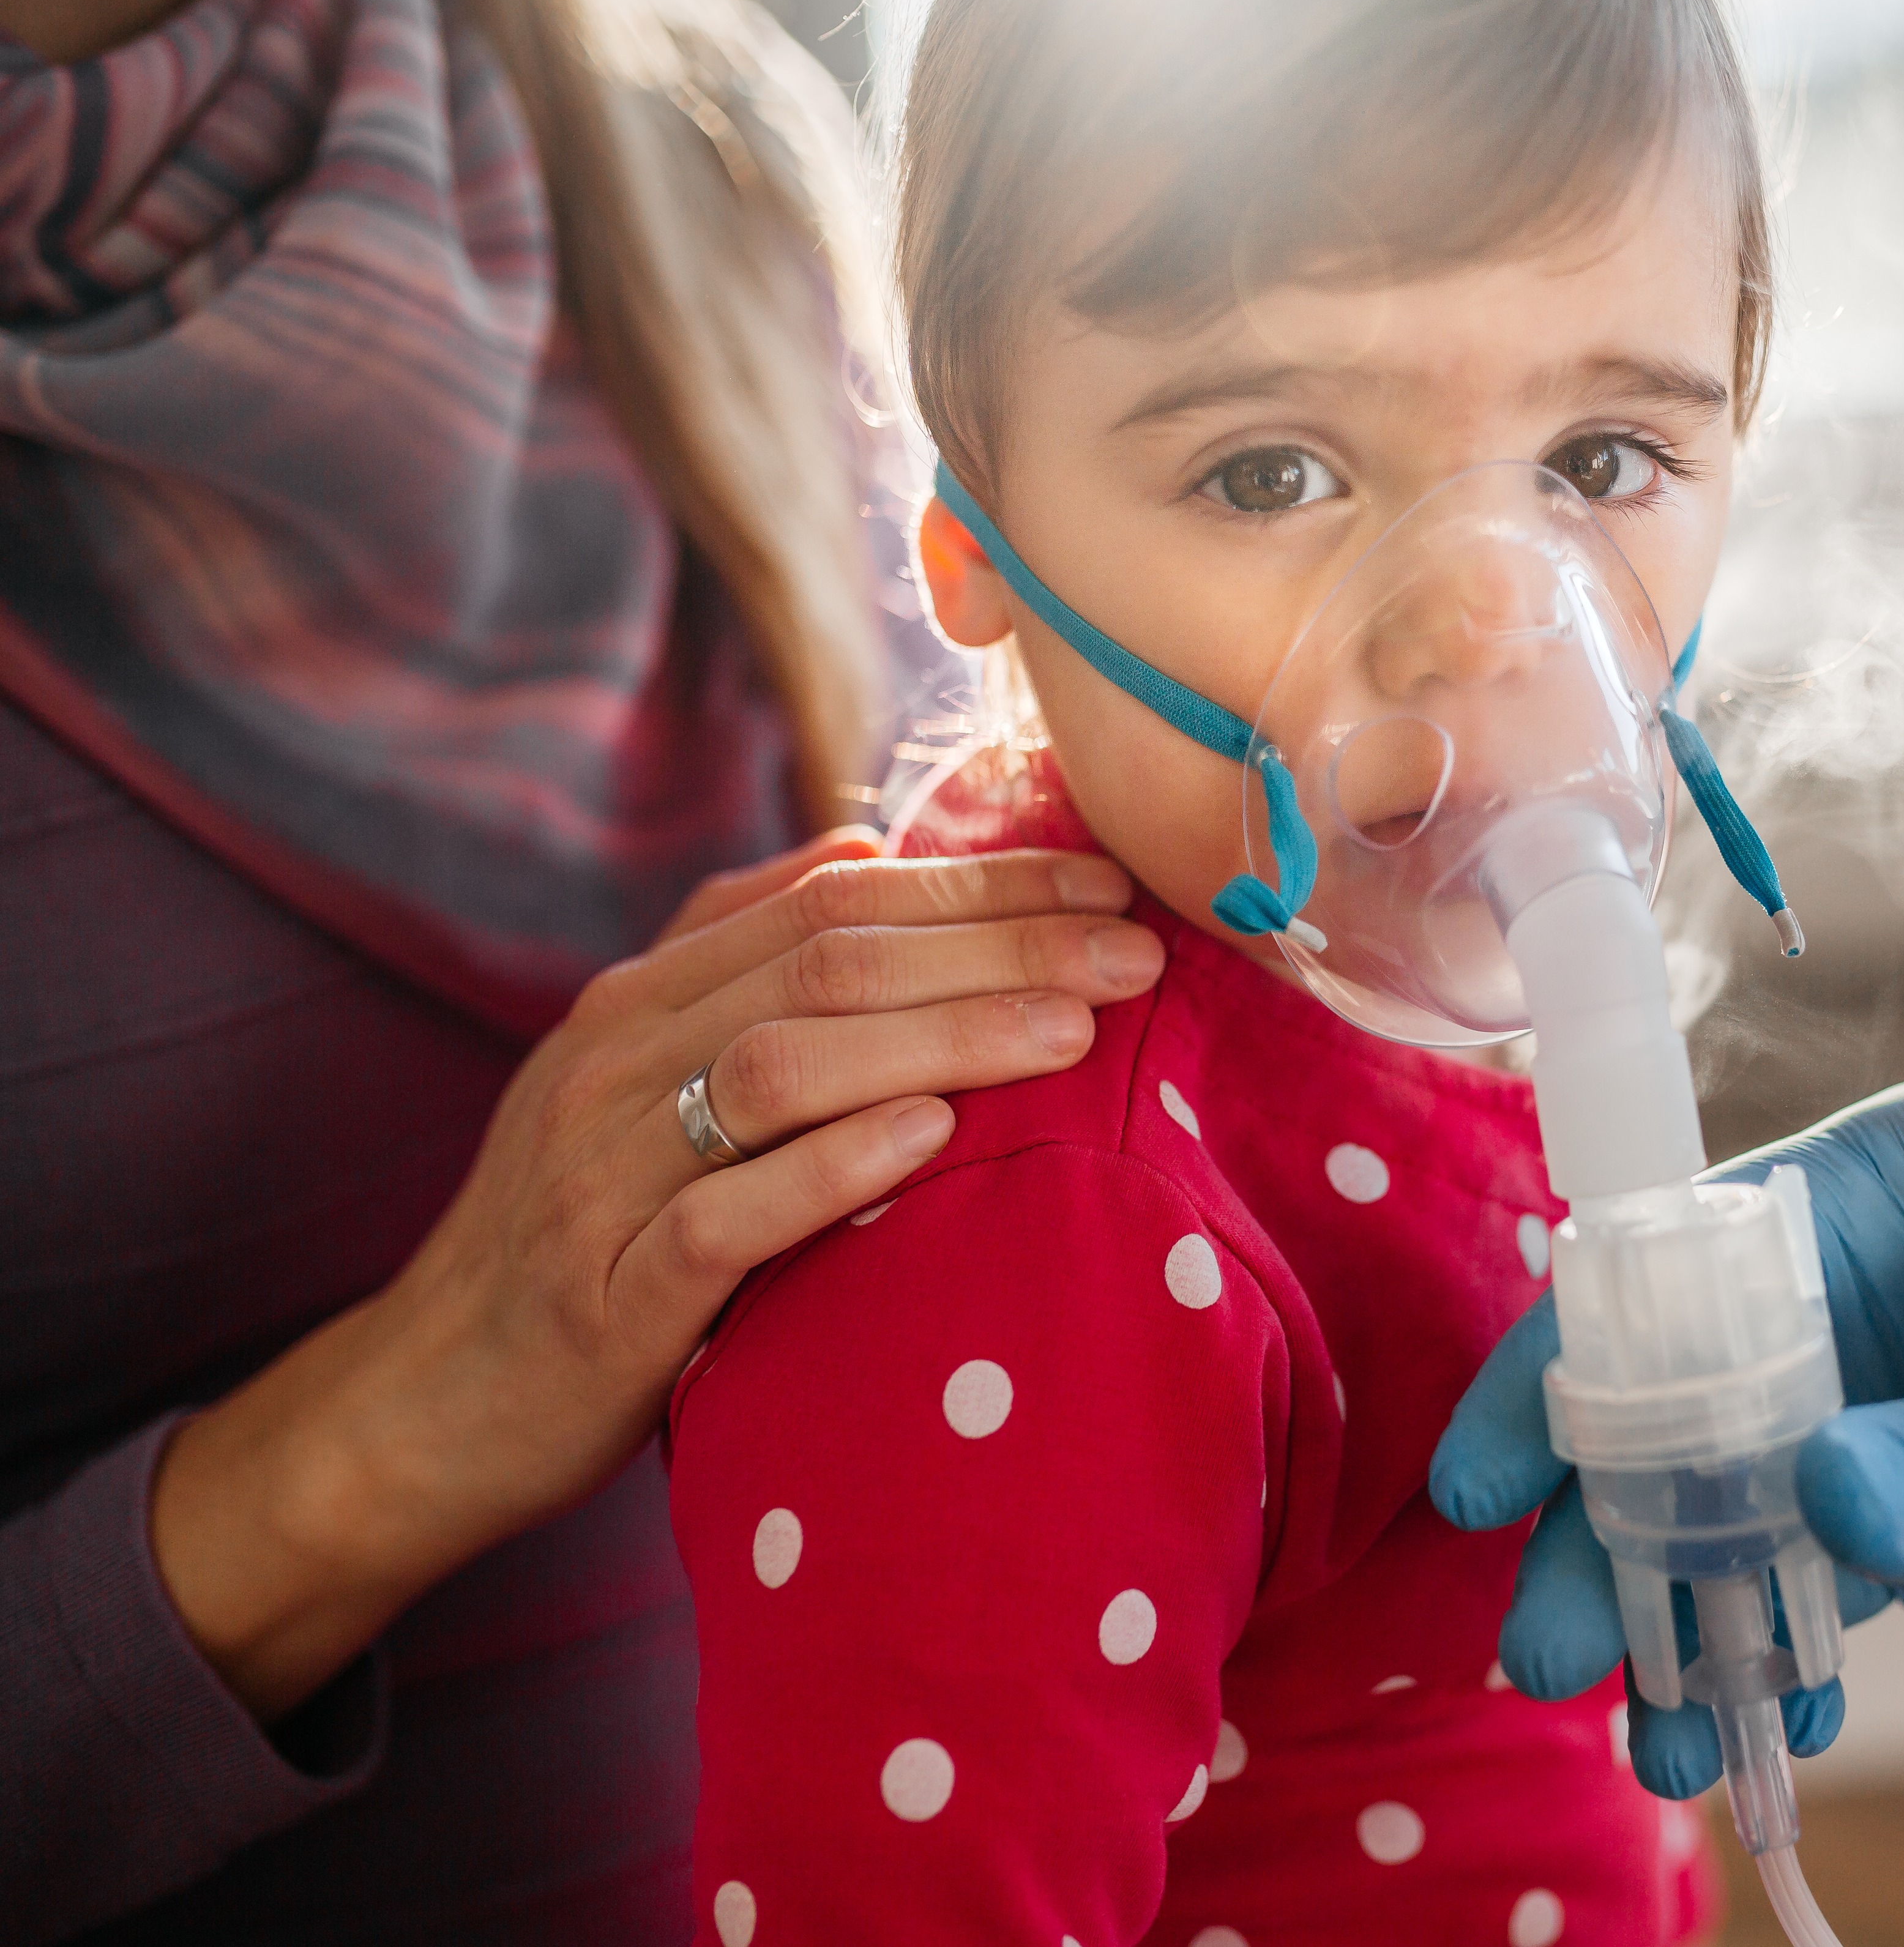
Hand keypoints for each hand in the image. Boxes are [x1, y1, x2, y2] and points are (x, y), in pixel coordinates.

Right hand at [152, 831, 1165, 1719]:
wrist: (426, 1407)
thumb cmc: (578, 1234)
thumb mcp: (641, 1077)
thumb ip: (740, 955)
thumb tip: (865, 841)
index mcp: (640, 1000)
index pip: (830, 901)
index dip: (975, 885)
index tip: (1104, 885)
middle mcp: (616, 1062)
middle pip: (826, 964)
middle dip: (996, 945)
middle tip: (1133, 948)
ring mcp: (603, 1173)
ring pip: (782, 1064)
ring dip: (940, 1036)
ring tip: (1071, 1029)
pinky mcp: (607, 1292)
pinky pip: (724, 1211)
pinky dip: (832, 1166)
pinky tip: (932, 1138)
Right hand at [1431, 1078, 1903, 1793]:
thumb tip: (1824, 1516)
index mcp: (1878, 1192)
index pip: (1670, 1270)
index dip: (1561, 1366)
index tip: (1489, 1483)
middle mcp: (1857, 1301)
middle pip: (1672, 1415)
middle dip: (1600, 1534)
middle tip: (1547, 1658)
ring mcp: (1893, 1417)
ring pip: (1731, 1522)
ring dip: (1677, 1623)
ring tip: (1660, 1740)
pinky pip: (1820, 1596)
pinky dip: (1777, 1664)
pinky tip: (1760, 1734)